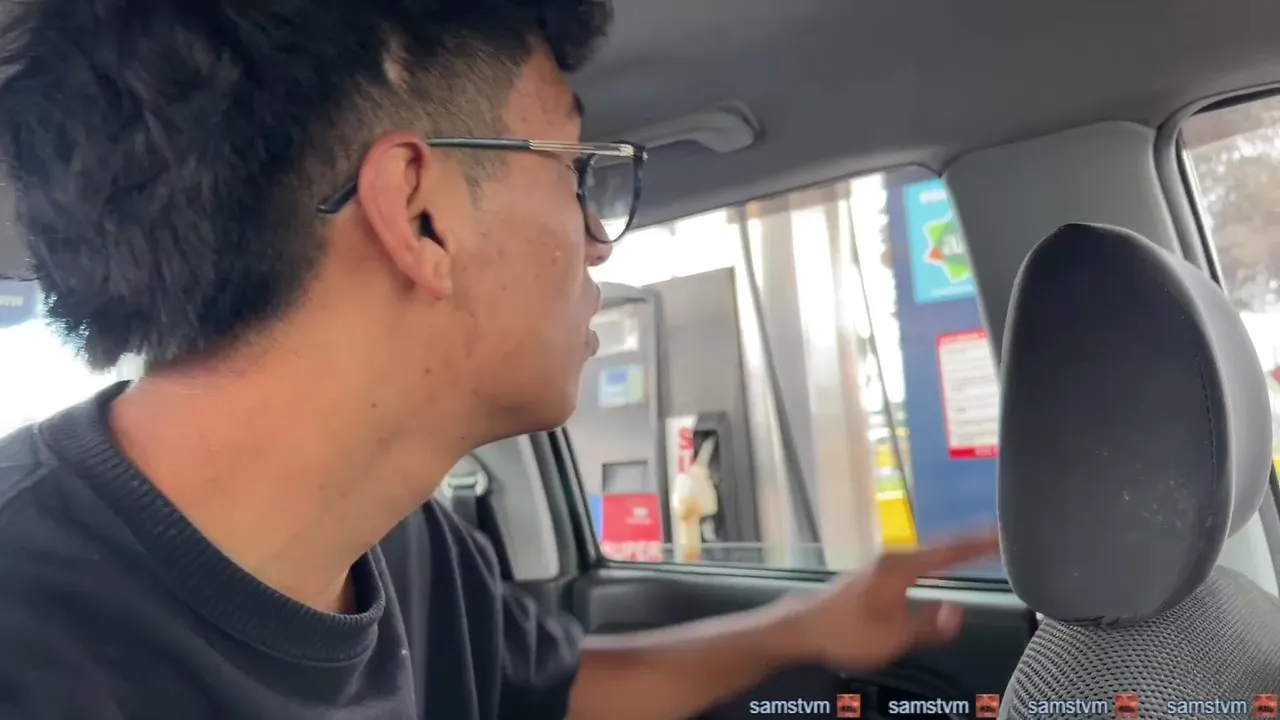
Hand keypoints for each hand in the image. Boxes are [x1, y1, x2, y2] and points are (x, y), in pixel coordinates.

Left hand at [783, 533, 999, 670]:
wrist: (802, 628)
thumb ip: (928, 625)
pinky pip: (919, 562)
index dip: (980, 544)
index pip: (950, 552)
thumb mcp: (892, 636)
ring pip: (930, 553)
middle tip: (1001, 536)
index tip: (1003, 533)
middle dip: (973, 541)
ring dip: (957, 550)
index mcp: (899, 567)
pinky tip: (946, 564)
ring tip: (983, 546)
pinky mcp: (879, 574)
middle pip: (942, 547)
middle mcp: (893, 559)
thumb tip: (959, 614)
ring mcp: (884, 565)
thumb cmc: (842, 631)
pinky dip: (939, 559)